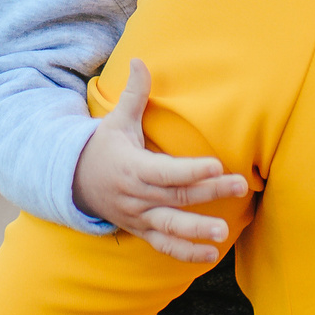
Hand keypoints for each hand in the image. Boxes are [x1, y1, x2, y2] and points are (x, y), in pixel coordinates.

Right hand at [71, 60, 247, 262]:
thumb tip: (139, 60)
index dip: (190, 170)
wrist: (74, 183)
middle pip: (177, 196)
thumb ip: (134, 94)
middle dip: (209, 192)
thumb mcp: (115, 120)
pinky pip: (163, 245)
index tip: (216, 165)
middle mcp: (135, 195)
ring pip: (170, 225)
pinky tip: (210, 254)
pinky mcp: (141, 230)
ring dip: (197, 230)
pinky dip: (185, 253)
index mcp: (131, 167)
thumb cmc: (103, 147)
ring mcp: (138, 216)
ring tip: (223, 232)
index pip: (164, 171)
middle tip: (240, 186)